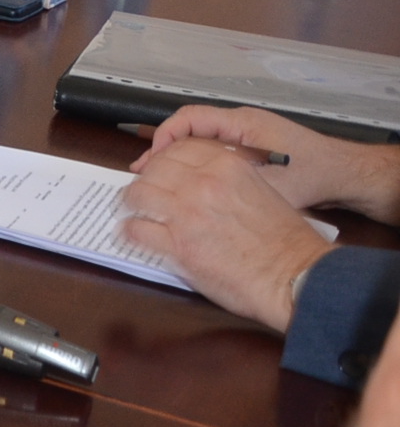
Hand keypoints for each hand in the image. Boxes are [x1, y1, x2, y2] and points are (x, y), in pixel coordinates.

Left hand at [118, 139, 332, 330]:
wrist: (295, 277)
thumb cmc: (287, 242)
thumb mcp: (263, 190)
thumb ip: (229, 177)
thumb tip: (201, 178)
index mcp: (226, 165)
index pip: (178, 148)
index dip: (165, 159)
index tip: (161, 170)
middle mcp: (202, 183)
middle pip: (154, 169)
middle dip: (147, 180)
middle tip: (146, 192)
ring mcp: (186, 213)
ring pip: (138, 194)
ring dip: (133, 202)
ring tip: (136, 209)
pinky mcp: (177, 245)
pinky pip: (136, 229)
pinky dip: (131, 230)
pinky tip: (134, 233)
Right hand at [134, 106, 399, 222]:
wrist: (347, 175)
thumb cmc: (313, 176)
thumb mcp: (270, 185)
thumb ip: (230, 186)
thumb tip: (189, 195)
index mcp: (242, 124)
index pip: (189, 118)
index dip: (164, 137)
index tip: (151, 162)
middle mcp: (241, 123)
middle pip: (190, 127)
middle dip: (164, 149)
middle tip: (143, 172)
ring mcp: (246, 134)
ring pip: (200, 139)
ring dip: (179, 157)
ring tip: (160, 180)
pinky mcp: (251, 147)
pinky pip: (214, 148)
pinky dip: (196, 162)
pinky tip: (190, 183)